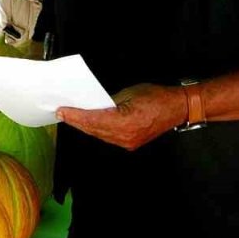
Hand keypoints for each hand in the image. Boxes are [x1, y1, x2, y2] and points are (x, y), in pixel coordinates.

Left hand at [57, 83, 186, 151]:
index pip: (93, 120)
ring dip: (85, 126)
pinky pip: (108, 137)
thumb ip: (109, 102)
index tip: (62, 111)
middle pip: (94, 130)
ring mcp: (128, 142)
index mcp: (125, 122)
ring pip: (100, 135)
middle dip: (77, 121)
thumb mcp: (128, 93)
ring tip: (71, 118)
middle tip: (61, 113)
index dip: (76, 116)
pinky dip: (97, 129)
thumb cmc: (156, 97)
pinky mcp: (130, 143)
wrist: (177, 108)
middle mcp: (125, 136)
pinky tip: (88, 123)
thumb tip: (93, 104)